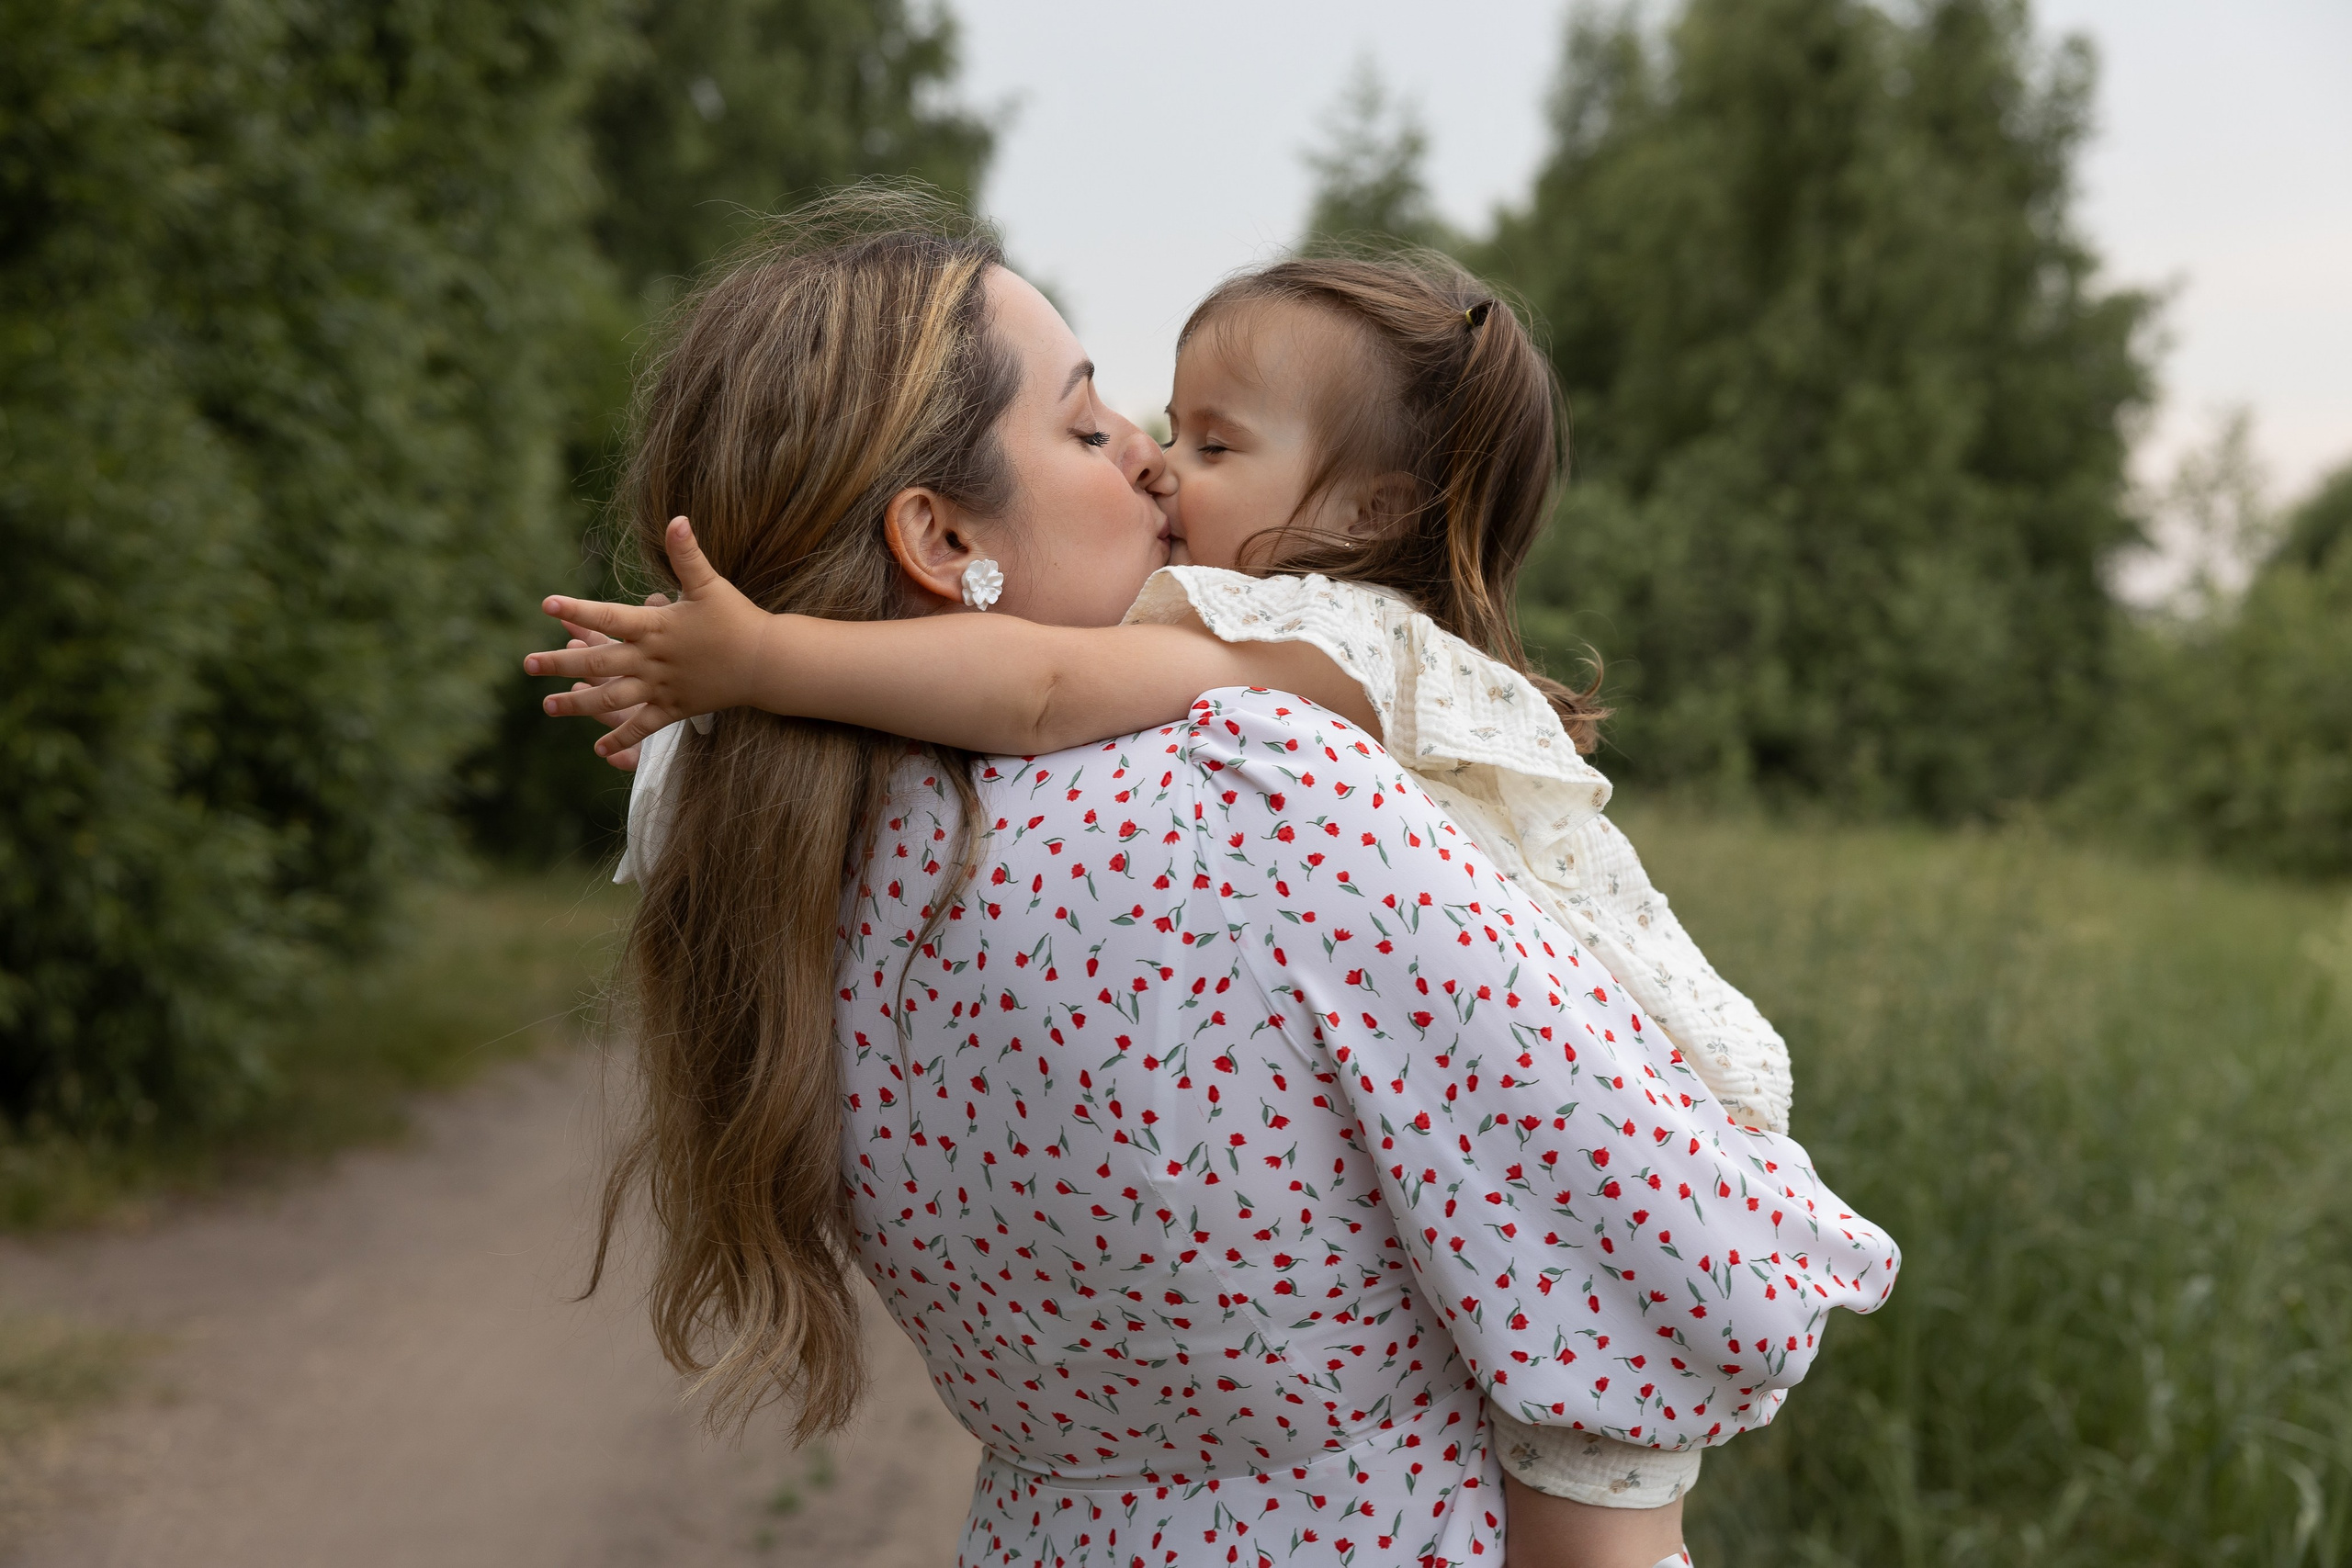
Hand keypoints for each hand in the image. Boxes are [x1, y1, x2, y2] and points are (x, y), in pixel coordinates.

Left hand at [523, 517, 775, 758]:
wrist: (766, 662)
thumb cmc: (736, 619)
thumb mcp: (710, 584)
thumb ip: (687, 554)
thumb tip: (677, 518)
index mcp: (656, 627)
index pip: (609, 617)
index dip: (577, 610)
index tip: (546, 605)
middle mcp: (652, 660)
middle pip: (598, 663)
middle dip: (559, 665)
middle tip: (527, 665)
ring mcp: (662, 687)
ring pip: (612, 699)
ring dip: (578, 704)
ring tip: (547, 707)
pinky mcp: (675, 708)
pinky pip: (644, 727)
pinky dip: (622, 739)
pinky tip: (599, 750)